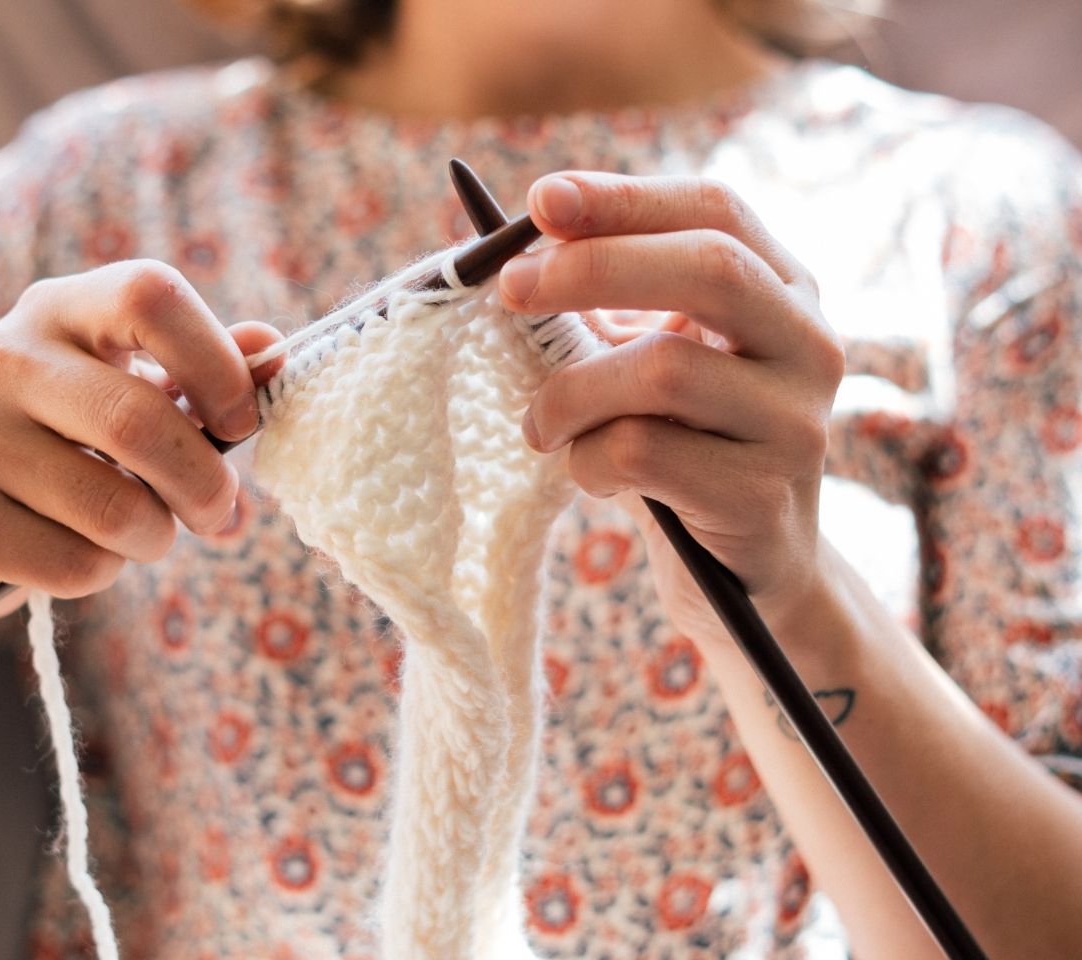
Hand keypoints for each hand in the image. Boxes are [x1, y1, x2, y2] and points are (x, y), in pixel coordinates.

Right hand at [0, 260, 281, 605]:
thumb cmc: (75, 446)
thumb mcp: (140, 392)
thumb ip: (209, 369)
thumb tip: (272, 349)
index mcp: (59, 308)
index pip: (150, 297)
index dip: (218, 364)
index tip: (240, 423)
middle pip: (140, 423)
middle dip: (204, 485)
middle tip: (216, 511)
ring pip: (114, 509)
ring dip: (154, 537)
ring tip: (139, 530)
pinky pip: (74, 564)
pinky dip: (101, 574)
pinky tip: (77, 552)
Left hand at [499, 173, 843, 647]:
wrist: (739, 572)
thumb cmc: (679, 449)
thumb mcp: (647, 364)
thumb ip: (602, 311)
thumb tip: (507, 257)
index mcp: (783, 291)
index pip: (715, 210)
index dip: (626, 197)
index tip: (542, 199)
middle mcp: (808, 345)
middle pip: (710, 268)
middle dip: (594, 267)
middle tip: (511, 289)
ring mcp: (796, 423)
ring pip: (665, 371)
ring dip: (571, 393)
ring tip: (539, 423)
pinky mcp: (762, 498)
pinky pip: (645, 454)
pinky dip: (589, 459)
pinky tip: (589, 473)